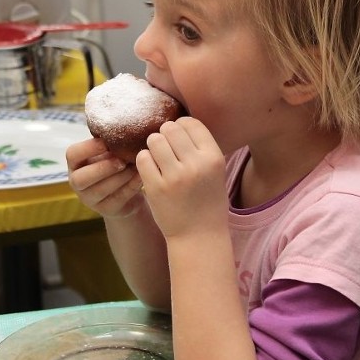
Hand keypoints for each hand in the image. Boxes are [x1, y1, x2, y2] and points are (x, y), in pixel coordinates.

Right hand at [66, 137, 144, 218]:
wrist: (125, 192)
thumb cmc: (115, 164)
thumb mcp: (108, 153)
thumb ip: (110, 142)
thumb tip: (124, 126)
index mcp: (76, 163)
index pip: (72, 154)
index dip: (88, 148)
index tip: (107, 143)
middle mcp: (77, 183)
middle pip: (81, 178)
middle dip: (103, 168)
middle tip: (122, 160)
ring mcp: (90, 199)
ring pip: (101, 189)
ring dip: (120, 176)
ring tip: (135, 166)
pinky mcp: (106, 210)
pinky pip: (118, 198)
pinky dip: (131, 186)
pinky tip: (141, 176)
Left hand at [136, 117, 227, 238]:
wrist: (199, 236)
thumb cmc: (207, 200)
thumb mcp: (216, 171)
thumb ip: (201, 148)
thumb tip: (178, 122)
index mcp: (214, 157)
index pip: (191, 123)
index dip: (181, 126)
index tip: (179, 137)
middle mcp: (196, 164)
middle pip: (170, 128)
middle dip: (165, 135)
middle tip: (166, 148)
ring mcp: (175, 176)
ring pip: (155, 140)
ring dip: (153, 146)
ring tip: (158, 158)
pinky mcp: (156, 188)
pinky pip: (143, 158)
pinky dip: (144, 161)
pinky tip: (151, 170)